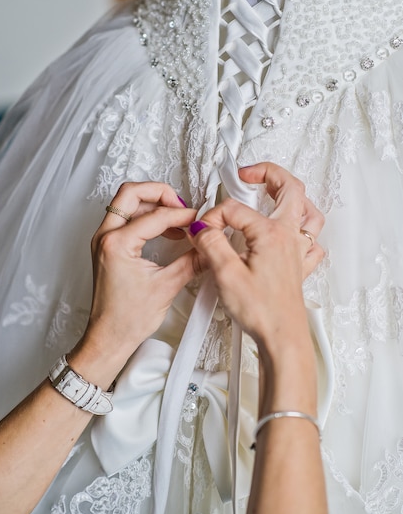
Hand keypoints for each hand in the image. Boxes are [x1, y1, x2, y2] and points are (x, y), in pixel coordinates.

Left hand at [70, 182, 197, 387]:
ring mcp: (103, 240)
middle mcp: (105, 237)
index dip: (181, 215)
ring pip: (126, 204)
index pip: (155, 216)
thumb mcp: (166, 287)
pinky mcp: (107, 247)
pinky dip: (146, 217)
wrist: (108, 337)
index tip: (198, 220)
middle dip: (159, 193)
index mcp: (117, 244)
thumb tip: (208, 245)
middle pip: (131, 193)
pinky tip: (167, 231)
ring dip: (153, 204)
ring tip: (177, 219)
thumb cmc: (127, 318)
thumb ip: (191, 261)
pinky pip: (125, 219)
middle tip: (181, 206)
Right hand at [187, 163, 323, 359]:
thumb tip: (201, 228)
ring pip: (308, 211)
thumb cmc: (261, 312)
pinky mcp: (299, 268)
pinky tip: (293, 233)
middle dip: (269, 174)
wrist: (282, 339)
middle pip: (290, 189)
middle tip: (248, 173)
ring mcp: (298, 252)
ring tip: (275, 192)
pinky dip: (304, 231)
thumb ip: (210, 244)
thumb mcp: (225, 274)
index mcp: (271, 234)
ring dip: (292, 197)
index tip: (201, 232)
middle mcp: (289, 238)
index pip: (235, 210)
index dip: (212, 217)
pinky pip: (312, 240)